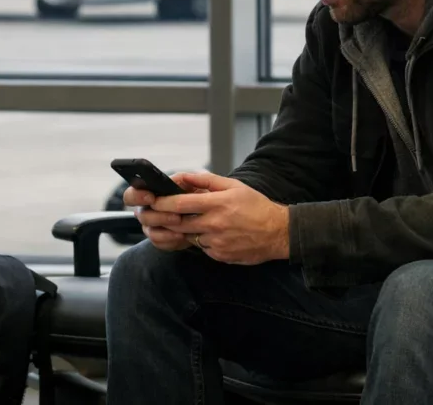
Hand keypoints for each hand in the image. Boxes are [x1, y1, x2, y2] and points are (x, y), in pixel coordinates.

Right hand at [123, 173, 204, 251]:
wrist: (205, 215)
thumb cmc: (195, 195)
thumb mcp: (191, 183)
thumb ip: (182, 179)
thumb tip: (173, 179)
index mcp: (148, 194)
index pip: (131, 195)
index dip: (137, 196)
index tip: (151, 197)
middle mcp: (146, 211)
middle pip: (141, 215)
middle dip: (159, 216)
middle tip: (176, 215)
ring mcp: (151, 227)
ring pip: (150, 231)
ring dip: (167, 228)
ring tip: (182, 225)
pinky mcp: (159, 240)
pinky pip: (159, 243)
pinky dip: (171, 240)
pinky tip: (183, 236)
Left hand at [152, 172, 289, 264]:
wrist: (278, 232)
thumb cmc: (256, 206)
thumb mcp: (233, 186)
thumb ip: (206, 181)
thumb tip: (183, 176)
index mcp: (217, 204)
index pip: (180, 204)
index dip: (162, 203)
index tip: (154, 201)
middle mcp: (214, 224)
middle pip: (178, 223)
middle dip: (167, 219)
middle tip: (161, 214)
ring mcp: (217, 242)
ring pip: (189, 237)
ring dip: (186, 230)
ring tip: (194, 222)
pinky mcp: (220, 256)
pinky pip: (202, 248)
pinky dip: (201, 240)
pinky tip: (213, 234)